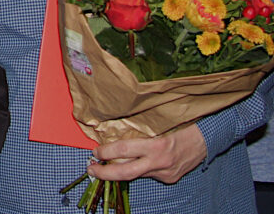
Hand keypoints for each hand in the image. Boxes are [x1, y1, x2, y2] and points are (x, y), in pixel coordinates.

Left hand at [88, 125, 205, 183]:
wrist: (209, 137)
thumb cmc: (183, 123)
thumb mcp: (160, 122)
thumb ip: (140, 128)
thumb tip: (114, 130)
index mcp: (156, 145)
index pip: (124, 150)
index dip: (106, 152)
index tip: (95, 151)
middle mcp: (160, 161)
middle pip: (126, 173)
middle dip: (105, 173)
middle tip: (91, 168)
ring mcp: (165, 172)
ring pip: (136, 175)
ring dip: (119, 171)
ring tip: (104, 167)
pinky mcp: (169, 178)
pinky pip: (148, 174)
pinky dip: (138, 169)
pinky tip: (133, 163)